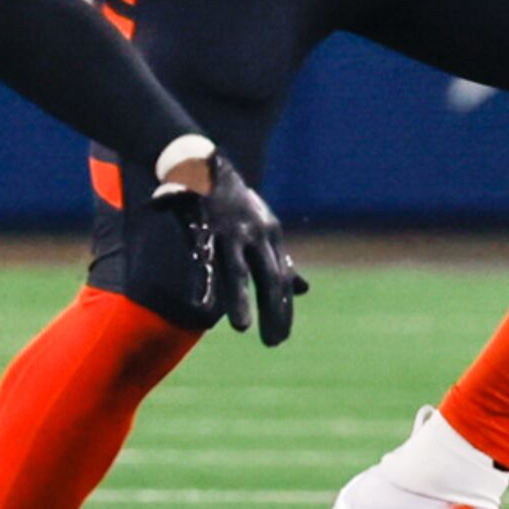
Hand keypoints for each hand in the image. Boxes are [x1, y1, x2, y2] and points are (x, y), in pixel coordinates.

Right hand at [157, 153, 305, 345]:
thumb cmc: (237, 203)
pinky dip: (206, 283)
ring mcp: (230, 231)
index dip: (283, 307)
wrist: (206, 167)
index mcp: (271, 234)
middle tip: (273, 342)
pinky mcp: (205, 228)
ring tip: (242, 327)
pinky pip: (206, 259)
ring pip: (237, 271)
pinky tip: (204, 306)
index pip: (282, 278)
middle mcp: (255, 233)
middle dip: (272, 311)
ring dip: (240, 300)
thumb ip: (281, 260)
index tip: (281, 334)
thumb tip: (304, 290)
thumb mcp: (266, 228)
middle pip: (268, 278)